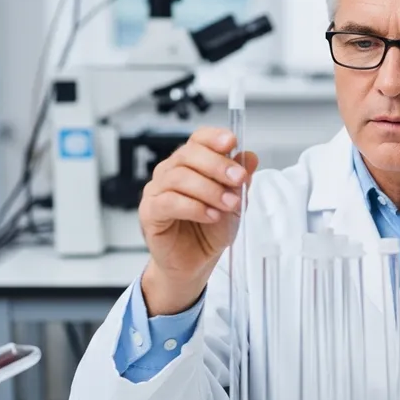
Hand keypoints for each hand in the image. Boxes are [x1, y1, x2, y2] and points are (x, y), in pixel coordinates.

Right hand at [138, 127, 258, 315]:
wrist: (195, 262)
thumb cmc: (210, 231)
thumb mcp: (235, 203)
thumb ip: (240, 181)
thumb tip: (250, 157)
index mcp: (191, 164)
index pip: (198, 139)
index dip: (213, 137)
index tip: (231, 142)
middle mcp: (171, 172)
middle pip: (188, 154)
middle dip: (217, 165)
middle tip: (238, 179)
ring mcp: (157, 191)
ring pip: (179, 178)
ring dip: (209, 190)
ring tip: (229, 205)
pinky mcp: (149, 213)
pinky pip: (169, 202)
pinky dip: (194, 207)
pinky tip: (210, 215)